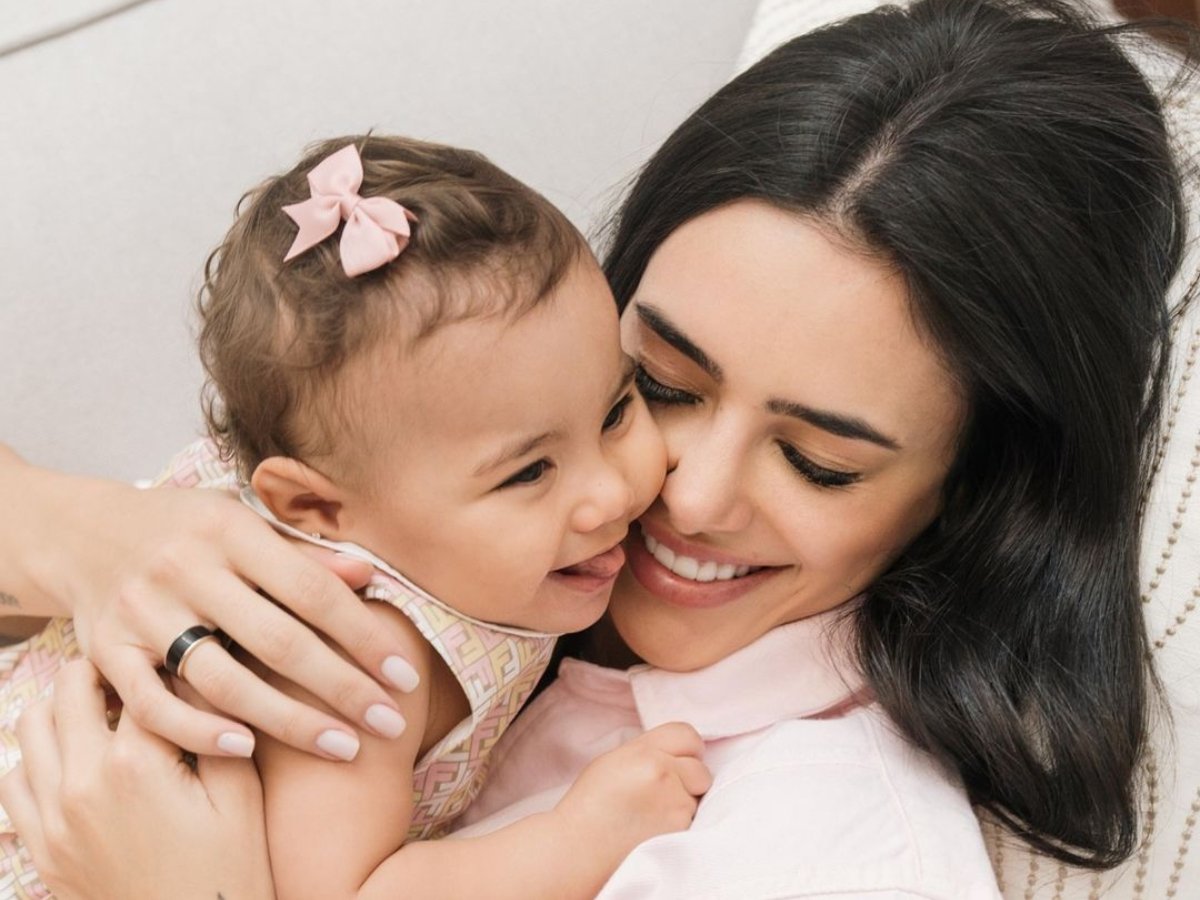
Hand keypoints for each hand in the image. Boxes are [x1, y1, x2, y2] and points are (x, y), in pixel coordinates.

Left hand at [0, 660, 275, 899]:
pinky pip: (14, 780)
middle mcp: (80, 784)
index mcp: (134, 765)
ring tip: (107, 714)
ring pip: (30, 726)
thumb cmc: (231, 868)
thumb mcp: (240, 792)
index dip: (163, 664)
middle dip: (106, 671)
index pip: (137, 679)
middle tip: (140, 677)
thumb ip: (216, 727)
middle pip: (71, 688)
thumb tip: (202, 670)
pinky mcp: (42, 847)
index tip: (180, 661)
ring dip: (66, 708)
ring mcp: (51, 819)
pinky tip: (79, 760)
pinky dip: (39, 756)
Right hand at [54, 475, 419, 757]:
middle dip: (342, 688)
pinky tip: (249, 750)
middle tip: (390, 722)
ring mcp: (143, 614)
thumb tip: (369, 573)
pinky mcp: (105, 653)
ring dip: (290, 722)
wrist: (82, 533)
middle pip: (278, 641)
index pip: (312, 590)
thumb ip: (302, 555)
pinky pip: (155, 706)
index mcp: (230, 532)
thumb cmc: (186, 529)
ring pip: (224, 681)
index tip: (405, 675)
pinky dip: (201, 731)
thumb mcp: (242, 522)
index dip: (364, 635)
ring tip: (343, 748)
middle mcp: (186, 570)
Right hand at [553, 722, 710, 863]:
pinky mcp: (681, 831)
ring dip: (683, 803)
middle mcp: (663, 773)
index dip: (686, 749)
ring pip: (698, 797)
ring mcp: (675, 803)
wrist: (579, 848)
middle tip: (664, 792)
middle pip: (701, 768)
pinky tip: (654, 829)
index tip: (680, 759)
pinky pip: (693, 822)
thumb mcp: (613, 760)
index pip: (687, 735)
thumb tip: (676, 752)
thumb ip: (649, 751)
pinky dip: (679, 825)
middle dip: (689, 778)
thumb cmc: (591, 805)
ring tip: (652, 815)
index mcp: (644, 752)